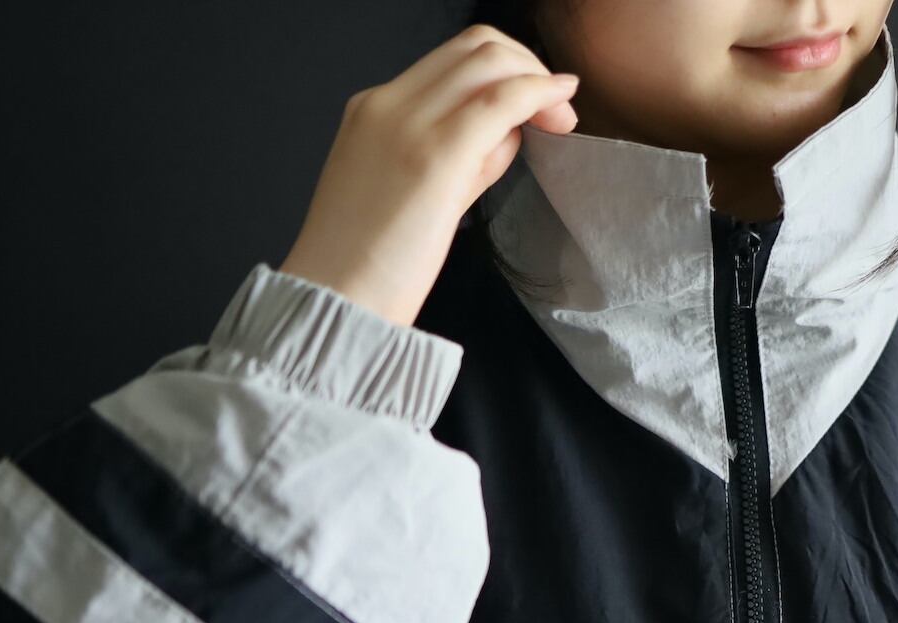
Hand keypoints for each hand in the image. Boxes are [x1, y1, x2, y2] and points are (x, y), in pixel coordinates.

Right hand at [278, 23, 579, 326]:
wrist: (335, 301)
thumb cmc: (369, 269)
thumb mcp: (412, 197)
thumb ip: (459, 161)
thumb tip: (505, 136)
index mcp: (373, 111)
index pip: (451, 62)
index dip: (504, 71)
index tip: (533, 107)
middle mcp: (388, 105)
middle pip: (473, 47)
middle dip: (526, 67)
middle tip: (557, 111)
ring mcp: (409, 124)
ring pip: (488, 61)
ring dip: (537, 80)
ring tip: (563, 120)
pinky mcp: (436, 156)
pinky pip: (499, 101)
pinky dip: (537, 93)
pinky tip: (560, 108)